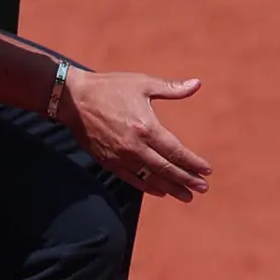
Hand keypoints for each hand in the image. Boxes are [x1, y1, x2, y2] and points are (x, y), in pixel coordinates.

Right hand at [50, 67, 210, 198]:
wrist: (72, 98)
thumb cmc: (109, 88)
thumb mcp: (141, 84)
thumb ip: (171, 88)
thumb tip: (197, 84)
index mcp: (146, 128)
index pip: (177, 152)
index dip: (193, 163)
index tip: (207, 170)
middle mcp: (135, 146)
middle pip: (167, 169)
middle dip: (187, 180)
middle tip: (203, 188)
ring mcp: (121, 156)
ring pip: (152, 178)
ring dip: (172, 188)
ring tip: (187, 196)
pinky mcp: (108, 161)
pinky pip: (132, 179)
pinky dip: (148, 187)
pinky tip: (161, 192)